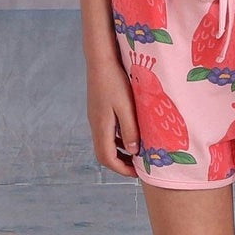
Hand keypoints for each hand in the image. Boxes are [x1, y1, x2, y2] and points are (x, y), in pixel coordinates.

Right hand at [88, 61, 142, 177]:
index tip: (137, 173)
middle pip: (104, 154)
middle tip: (138, 167)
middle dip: (120, 164)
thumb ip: (131, 130)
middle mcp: (96, 125)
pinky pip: (107, 133)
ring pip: (105, 143)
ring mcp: (95, 118)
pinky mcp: (98, 111)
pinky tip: (130, 135)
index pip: (107, 158)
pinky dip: (118, 140)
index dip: (122, 169)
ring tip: (137, 153)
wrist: (100, 60)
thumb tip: (134, 152)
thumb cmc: (116, 82)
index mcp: (101, 127)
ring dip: (119, 152)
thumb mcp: (127, 107)